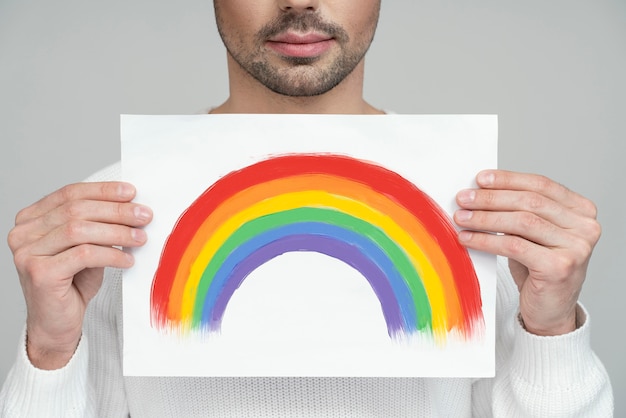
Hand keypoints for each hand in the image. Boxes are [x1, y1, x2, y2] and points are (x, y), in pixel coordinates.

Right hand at [7, 182, 152, 368]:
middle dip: (116, 211)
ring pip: (79, 230)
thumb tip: (131, 206)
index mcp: (32, 219)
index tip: (131, 192)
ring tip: (140, 238)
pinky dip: (111, 255)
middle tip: (144, 215)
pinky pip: (84, 255)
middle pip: (76, 210)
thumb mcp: (86, 246)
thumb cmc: (72, 284)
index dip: (103, 191)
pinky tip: (127, 260)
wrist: (56, 325)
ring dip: (117, 232)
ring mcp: (27, 253)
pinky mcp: (39, 273)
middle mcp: (23, 233)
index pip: (70, 194)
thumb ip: (98, 224)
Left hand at [453, 170, 600, 335]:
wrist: (550, 311)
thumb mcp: (532, 233)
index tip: (480, 179)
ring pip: (521, 222)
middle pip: (530, 202)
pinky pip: (514, 246)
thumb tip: (480, 190)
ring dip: (485, 218)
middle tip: (464, 198)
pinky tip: (468, 238)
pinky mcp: (560, 267)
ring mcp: (576, 248)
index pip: (541, 185)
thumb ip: (518, 210)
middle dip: (491, 198)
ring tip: (461, 217)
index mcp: (582, 210)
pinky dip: (486, 240)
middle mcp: (586, 227)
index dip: (508, 180)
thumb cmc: (538, 270)